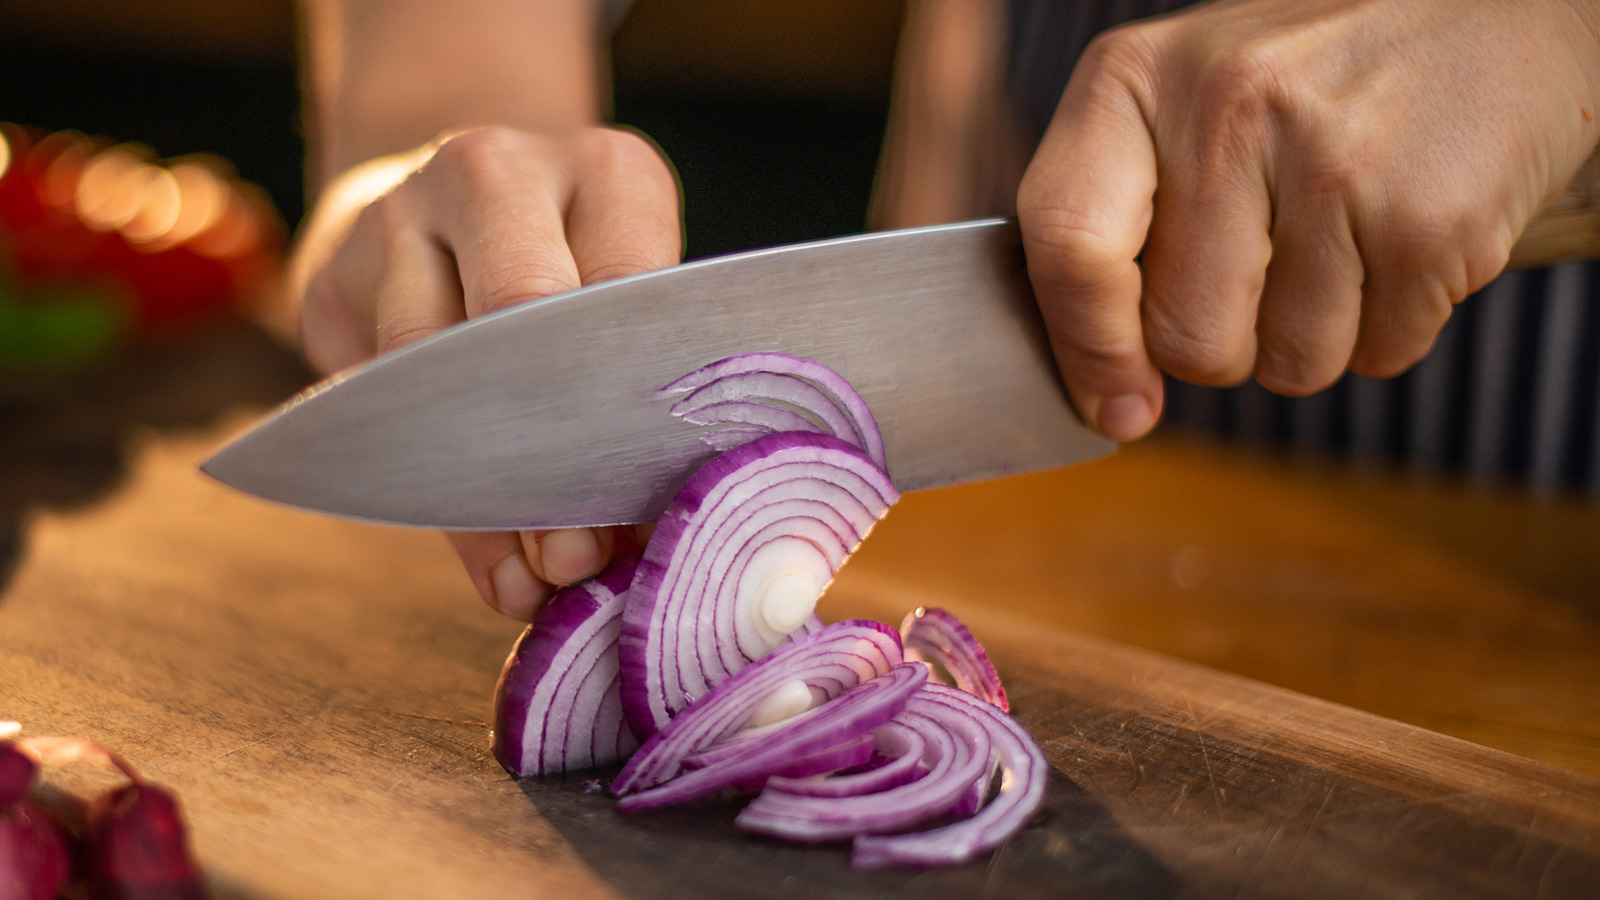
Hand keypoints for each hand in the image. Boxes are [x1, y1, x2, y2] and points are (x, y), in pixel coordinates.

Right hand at [290, 124, 681, 616]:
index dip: (639, 400)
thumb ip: (640, 395)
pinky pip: (378, 404)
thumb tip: (652, 545)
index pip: (630, 283)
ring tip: (536, 580)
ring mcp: (400, 215)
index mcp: (605, 172)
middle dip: (554, 447)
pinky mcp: (330, 279)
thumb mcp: (629, 298)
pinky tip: (491, 566)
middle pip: (522, 309)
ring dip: (489, 494)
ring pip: (434, 364)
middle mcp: (498, 173)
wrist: (441, 201)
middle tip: (581, 554)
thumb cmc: (575, 272)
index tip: (652, 502)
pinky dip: (437, 501)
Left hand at [1018, 0, 1599, 440]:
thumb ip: (1119, 222)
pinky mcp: (1427, 218)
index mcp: (1135, 78)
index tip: (1119, 407)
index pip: (1066, 242)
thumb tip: (1108, 395)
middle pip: (1185, 338)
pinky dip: (1393, 325)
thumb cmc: (1315, 73)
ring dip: (1314, 336)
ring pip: (1286, 364)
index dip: (1087, 348)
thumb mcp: (1187, 100)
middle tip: (1271, 265)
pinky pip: (1379, 353)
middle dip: (1226, 342)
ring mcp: (1333, 160)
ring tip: (1345, 234)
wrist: (1498, 4)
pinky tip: (1401, 235)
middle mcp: (1227, 106)